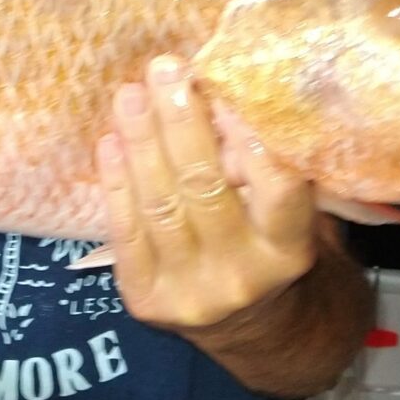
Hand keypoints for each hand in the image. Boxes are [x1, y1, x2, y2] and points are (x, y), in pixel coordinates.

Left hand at [96, 54, 321, 328]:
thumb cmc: (268, 247)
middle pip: (204, 187)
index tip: (222, 85)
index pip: (275, 188)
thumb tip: (223, 94)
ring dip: (141, 142)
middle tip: (164, 69)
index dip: (247, 134)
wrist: (252, 330)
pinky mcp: (147, 301)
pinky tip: (111, 142)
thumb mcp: (288, 215)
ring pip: (159, 205)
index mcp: (289, 249)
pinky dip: (116, 183)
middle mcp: (242, 275)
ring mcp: (191, 292)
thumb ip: (265, 167)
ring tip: (130, 95)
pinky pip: (126, 232)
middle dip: (180, 122)